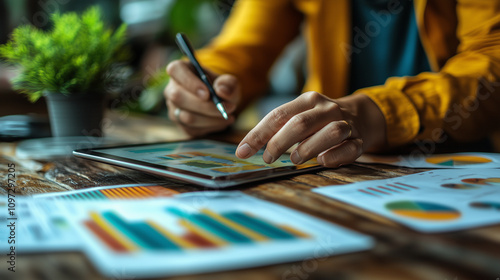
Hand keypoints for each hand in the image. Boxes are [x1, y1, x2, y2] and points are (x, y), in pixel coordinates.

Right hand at [164, 60, 240, 135]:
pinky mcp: (180, 124)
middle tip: (228, 108)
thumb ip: (228, 83)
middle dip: (206, 106)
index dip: (190, 82)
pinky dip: (211, 127)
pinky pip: (192, 129)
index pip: (175, 70)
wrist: (221, 103)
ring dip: (212, 119)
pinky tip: (222, 121)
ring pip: (187, 117)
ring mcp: (173, 108)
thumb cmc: (221, 88)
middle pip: (178, 97)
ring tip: (229, 115)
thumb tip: (222, 91)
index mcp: (180, 70)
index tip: (208, 94)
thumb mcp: (229, 82)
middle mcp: (172, 89)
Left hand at [235, 91, 385, 166]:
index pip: (278, 115)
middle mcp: (327, 109)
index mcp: (308, 100)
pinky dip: (335, 156)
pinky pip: (349, 148)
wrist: (361, 115)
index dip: (258, 135)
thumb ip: (278, 128)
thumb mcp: (300, 115)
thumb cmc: (320, 120)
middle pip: (300, 123)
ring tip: (294, 160)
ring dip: (308, 148)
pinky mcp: (359, 140)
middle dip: (279, 142)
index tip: (243, 151)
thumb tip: (247, 147)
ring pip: (330, 132)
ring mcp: (346, 123)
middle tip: (267, 158)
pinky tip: (322, 161)